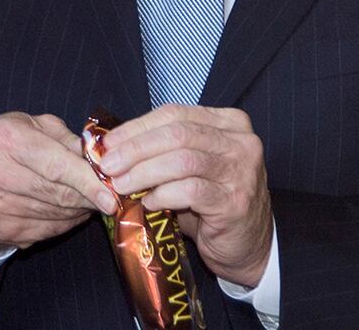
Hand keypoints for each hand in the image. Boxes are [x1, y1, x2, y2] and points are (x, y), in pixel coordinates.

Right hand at [0, 112, 118, 253]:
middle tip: (111, 192)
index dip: (88, 182)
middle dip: (91, 195)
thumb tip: (98, 158)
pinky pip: (51, 229)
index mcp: (7, 141)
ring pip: (59, 214)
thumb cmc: (2, 146)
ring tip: (90, 196)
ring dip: (81, 208)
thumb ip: (66, 138)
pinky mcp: (5, 232)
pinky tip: (70, 208)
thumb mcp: (30, 126)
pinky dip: (68, 220)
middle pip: (60, 193)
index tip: (111, 193)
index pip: (57, 166)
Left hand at [99, 105, 272, 287]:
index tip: (108, 143)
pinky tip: (146, 203)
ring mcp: (241, 171)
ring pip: (182, 159)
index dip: (138, 127)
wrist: (250, 245)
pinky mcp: (235, 201)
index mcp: (230, 122)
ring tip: (120, 185)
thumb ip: (166, 151)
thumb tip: (114, 147)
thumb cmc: (215, 203)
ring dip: (143, 172)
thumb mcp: (194, 168)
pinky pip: (190, 191)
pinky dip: (162, 195)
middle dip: (136, 148)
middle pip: (178, 133)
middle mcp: (241, 142)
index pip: (176, 113)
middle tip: (108, 165)